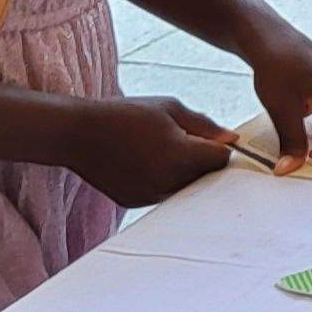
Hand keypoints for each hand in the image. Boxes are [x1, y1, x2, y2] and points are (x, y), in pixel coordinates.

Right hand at [69, 94, 235, 207]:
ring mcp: (152, 195)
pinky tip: (147, 162)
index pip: (222, 160)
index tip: (215, 140)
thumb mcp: (169, 108)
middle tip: (188, 142)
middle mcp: (168, 181)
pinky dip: (165, 181)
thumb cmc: (124, 115)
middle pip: (206, 177)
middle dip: (204, 161)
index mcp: (180, 155)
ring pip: (186, 189)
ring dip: (185, 173)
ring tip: (163, 150)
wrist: (79, 134)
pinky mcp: (137, 202)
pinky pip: (164, 194)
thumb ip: (204, 125)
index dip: (222, 149)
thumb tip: (232, 139)